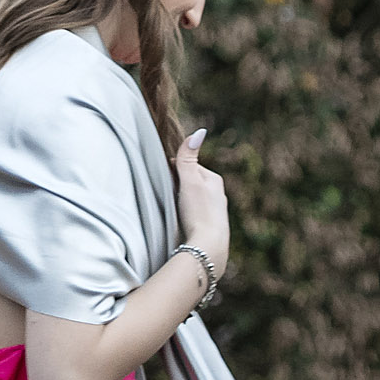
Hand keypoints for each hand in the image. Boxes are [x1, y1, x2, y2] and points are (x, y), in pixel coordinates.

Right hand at [174, 129, 230, 272]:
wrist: (208, 246)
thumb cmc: (199, 212)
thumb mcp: (191, 181)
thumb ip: (188, 158)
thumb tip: (199, 132)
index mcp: (214, 180)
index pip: (187, 166)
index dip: (171, 170)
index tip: (161, 178)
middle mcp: (217, 194)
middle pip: (189, 183)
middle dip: (176, 186)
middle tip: (165, 195)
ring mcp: (214, 211)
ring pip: (190, 199)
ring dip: (179, 201)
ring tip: (171, 210)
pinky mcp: (208, 226)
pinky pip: (192, 214)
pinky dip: (184, 214)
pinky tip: (179, 222)